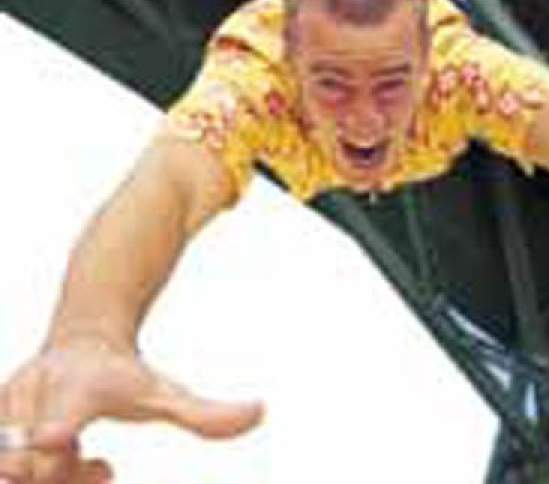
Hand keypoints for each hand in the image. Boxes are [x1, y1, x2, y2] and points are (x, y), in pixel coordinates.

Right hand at [0, 338, 263, 482]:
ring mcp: (6, 412)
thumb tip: (261, 411)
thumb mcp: (167, 394)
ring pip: (15, 472)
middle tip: (99, 465)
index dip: (57, 428)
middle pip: (36, 467)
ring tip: (83, 458)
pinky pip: (6, 468)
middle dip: (66, 479)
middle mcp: (36, 397)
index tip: (53, 437)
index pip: (65, 412)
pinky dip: (38, 474)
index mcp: (83, 389)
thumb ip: (207, 415)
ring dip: (55, 478)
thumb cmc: (127, 376)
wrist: (81, 341)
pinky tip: (64, 457)